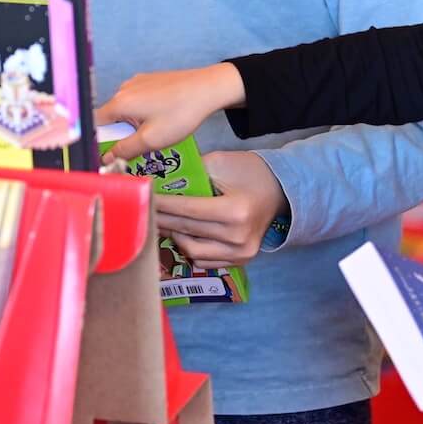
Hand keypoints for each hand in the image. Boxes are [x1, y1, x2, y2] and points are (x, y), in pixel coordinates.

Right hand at [96, 64, 245, 161]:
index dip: (99, 141)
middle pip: (110, 117)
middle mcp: (123, 89)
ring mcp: (137, 82)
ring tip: (156, 132)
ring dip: (133, 124)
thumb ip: (125, 151)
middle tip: (141, 146)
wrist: (208, 89)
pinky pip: (137, 100)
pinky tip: (162, 118)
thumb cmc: (181, 113)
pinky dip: (143, 113)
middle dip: (121, 134)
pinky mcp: (149, 80)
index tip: (110, 153)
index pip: (94, 124)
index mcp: (119, 103)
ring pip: (125, 110)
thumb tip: (106, 159)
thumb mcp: (151, 140)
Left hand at [152, 150, 286, 266]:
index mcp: (235, 211)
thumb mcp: (221, 163)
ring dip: (173, 235)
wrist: (280, 190)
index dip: (161, 205)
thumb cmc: (251, 172)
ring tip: (161, 221)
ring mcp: (241, 253)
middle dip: (161, 218)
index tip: (142, 197)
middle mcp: (238, 237)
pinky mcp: (240, 260)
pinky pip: (205, 260)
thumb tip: (160, 182)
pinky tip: (179, 233)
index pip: (187, 210)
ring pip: (192, 251)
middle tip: (142, 208)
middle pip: (186, 230)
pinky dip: (189, 248)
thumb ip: (191, 173)